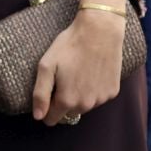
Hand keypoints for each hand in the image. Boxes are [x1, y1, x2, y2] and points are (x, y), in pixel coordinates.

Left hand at [32, 8, 125, 123]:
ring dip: (79, 95)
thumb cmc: (70, 46)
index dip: (46, 108)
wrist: (100, 31)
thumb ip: (40, 94)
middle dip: (63, 100)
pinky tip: (91, 72)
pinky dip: (93, 89)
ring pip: (84, 106)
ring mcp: (101, 99)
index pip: (52, 119)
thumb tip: (37, 116)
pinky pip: (98, 97)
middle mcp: (86, 105)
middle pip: (68, 113)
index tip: (47, 93)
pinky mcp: (113, 91)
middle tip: (62, 77)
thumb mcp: (46, 66)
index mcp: (67, 101)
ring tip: (77, 72)